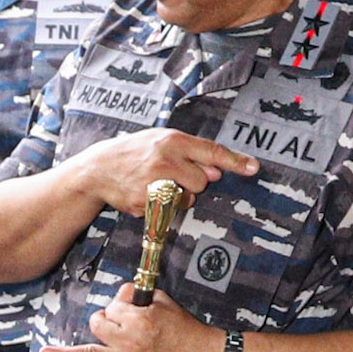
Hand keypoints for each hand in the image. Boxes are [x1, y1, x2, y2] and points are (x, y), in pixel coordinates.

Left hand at [42, 290, 220, 351]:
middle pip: (98, 324)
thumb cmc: (184, 327)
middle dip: (103, 320)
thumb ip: (139, 295)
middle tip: (116, 324)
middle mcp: (127, 340)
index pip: (113, 306)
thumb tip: (121, 292)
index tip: (130, 306)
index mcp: (137, 319)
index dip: (120, 305)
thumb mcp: (164, 302)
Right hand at [64, 127, 255, 218]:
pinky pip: (170, 211)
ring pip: (188, 198)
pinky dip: (163, 206)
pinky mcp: (147, 203)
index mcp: (172, 141)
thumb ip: (190, 154)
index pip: (212, 152)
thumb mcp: (161, 142)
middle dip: (193, 183)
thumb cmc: (134, 152)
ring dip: (179, 196)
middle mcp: (165, 160)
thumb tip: (215, 171)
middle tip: (173, 176)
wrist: (99, 169)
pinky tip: (146, 194)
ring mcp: (155, 183)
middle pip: (202, 181)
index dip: (235, 161)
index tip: (253, 168)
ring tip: (157, 184)